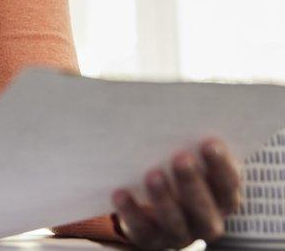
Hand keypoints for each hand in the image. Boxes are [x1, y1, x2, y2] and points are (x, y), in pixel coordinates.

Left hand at [111, 138, 242, 248]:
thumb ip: (189, 145)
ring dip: (165, 198)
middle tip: (181, 157)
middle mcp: (206, 221)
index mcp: (222, 199)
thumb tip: (174, 111)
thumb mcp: (189, 162)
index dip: (221, 166)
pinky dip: (130, 210)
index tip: (209, 142)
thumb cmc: (176, 176)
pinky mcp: (150, 239)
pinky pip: (141, 228)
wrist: (153, 212)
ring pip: (175, 222)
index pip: (229, 185)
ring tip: (153, 174)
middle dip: (193, 183)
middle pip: (205, 208)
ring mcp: (178, 234)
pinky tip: (119, 192)